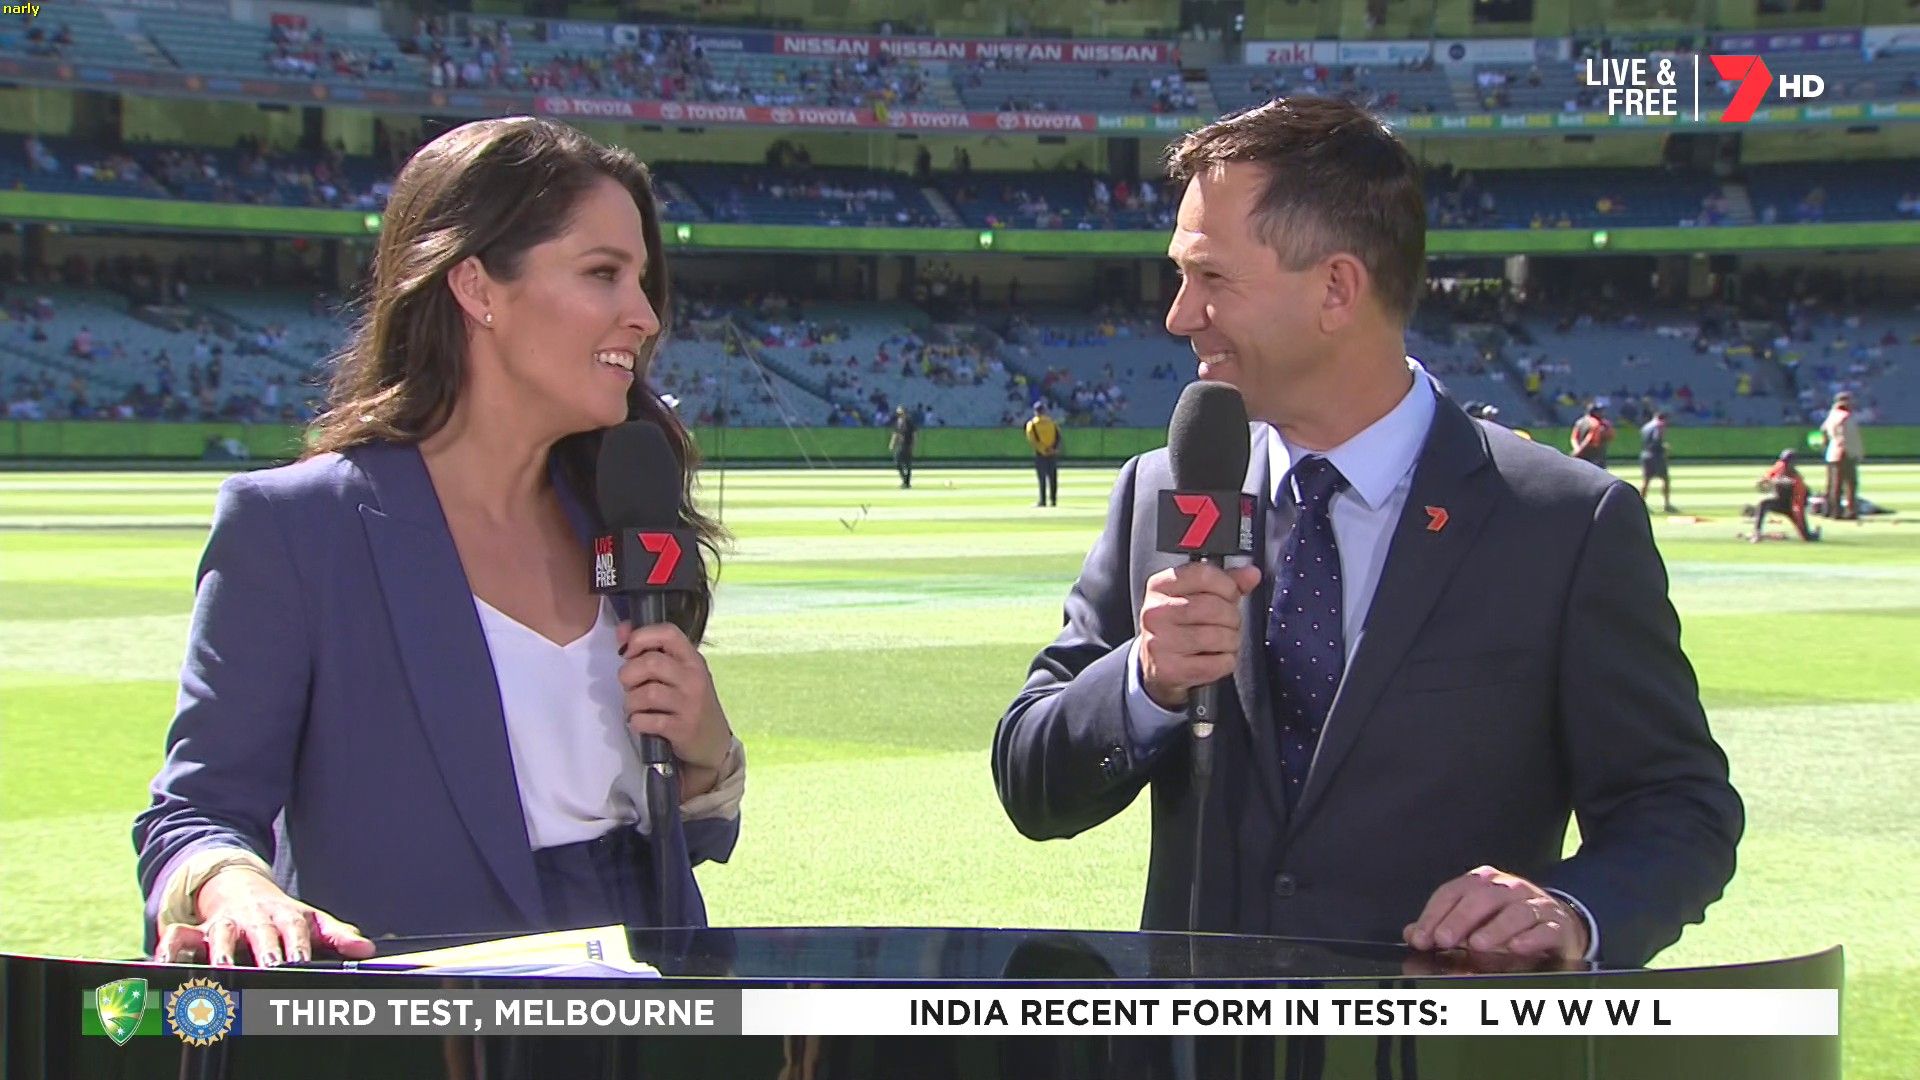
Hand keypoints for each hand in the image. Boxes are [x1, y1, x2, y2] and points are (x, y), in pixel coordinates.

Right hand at [155, 867, 374, 966]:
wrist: (241, 887)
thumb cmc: (282, 915)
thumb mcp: (311, 920)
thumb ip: (337, 935)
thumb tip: (367, 949)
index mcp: (285, 916)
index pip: (294, 930)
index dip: (298, 945)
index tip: (302, 962)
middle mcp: (254, 919)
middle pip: (259, 932)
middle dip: (264, 949)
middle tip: (269, 967)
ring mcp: (224, 924)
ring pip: (219, 935)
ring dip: (220, 951)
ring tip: (221, 969)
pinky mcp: (196, 932)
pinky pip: (178, 937)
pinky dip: (169, 947)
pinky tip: (165, 962)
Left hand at [617, 621, 731, 797]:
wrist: (713, 743)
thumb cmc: (690, 704)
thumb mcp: (678, 674)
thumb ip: (650, 651)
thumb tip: (622, 630)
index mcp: (692, 659)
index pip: (668, 633)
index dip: (641, 637)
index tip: (628, 652)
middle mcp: (694, 678)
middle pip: (651, 662)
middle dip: (628, 674)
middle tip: (630, 686)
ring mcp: (689, 704)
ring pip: (646, 693)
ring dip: (631, 701)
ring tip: (635, 707)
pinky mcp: (682, 729)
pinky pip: (646, 720)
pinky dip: (636, 721)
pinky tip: (641, 722)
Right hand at [1138, 562, 1260, 709]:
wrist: (1153, 664)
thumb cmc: (1177, 627)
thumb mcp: (1194, 597)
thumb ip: (1224, 583)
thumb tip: (1251, 574)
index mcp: (1160, 586)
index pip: (1204, 575)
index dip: (1227, 586)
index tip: (1230, 595)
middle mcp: (1156, 612)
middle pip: (1214, 606)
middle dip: (1232, 616)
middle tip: (1228, 623)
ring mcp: (1160, 641)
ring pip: (1219, 636)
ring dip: (1231, 641)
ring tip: (1221, 641)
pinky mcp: (1170, 669)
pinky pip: (1219, 663)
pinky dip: (1226, 661)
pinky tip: (1214, 657)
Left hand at [1403, 865, 1588, 959]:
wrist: (1558, 922)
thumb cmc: (1507, 921)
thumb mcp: (1473, 920)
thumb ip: (1442, 925)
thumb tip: (1412, 933)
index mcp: (1483, 882)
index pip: (1453, 892)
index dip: (1434, 914)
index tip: (1420, 937)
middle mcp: (1509, 888)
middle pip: (1482, 898)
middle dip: (1459, 919)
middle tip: (1443, 940)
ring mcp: (1534, 904)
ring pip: (1515, 912)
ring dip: (1495, 929)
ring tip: (1477, 944)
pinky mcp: (1556, 925)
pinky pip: (1545, 929)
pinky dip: (1531, 937)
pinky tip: (1516, 947)